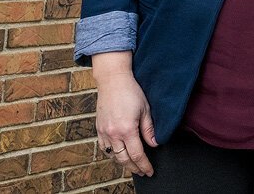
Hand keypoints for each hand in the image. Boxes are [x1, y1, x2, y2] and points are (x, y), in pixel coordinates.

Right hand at [92, 60, 156, 177]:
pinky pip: (104, 147)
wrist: (112, 80)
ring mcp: (104, 132)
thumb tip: (154, 144)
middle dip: (134, 168)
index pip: (137, 155)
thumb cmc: (131, 92)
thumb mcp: (145, 109)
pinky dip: (112, 154)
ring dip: (123, 163)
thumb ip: (149, 129)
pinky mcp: (99, 128)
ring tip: (132, 166)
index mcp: (127, 130)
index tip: (150, 171)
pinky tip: (118, 154)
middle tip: (142, 172)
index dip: (144, 165)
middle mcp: (113, 134)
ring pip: (113, 155)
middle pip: (124, 159)